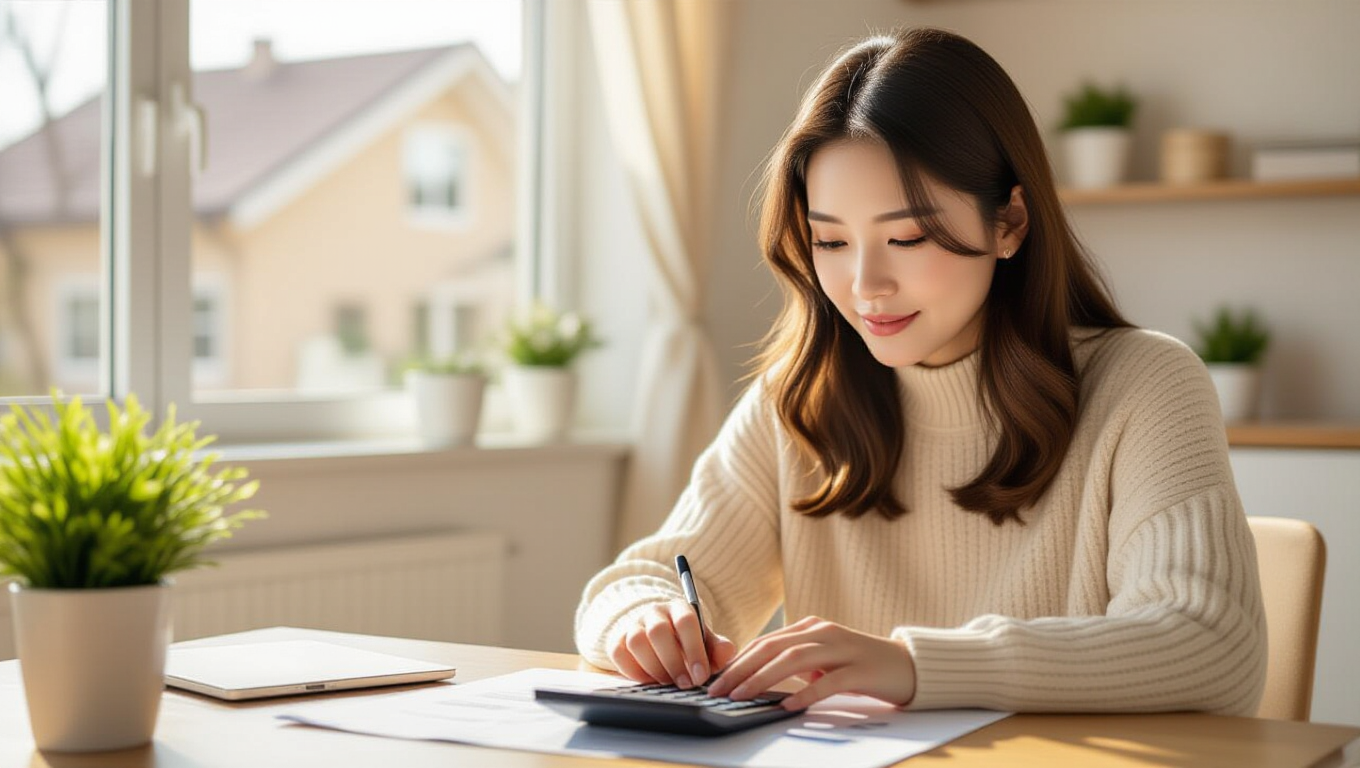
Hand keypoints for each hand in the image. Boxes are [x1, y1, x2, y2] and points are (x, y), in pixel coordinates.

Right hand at [608, 598, 736, 688]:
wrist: (664, 639)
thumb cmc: (689, 643)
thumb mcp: (707, 643)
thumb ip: (719, 648)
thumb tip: (726, 652)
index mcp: (679, 608)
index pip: (685, 621)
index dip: (694, 650)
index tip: (701, 676)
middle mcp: (654, 612)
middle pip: (658, 631)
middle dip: (673, 662)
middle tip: (686, 684)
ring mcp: (633, 624)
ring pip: (636, 641)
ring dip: (654, 667)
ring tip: (669, 683)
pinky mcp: (617, 640)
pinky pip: (618, 653)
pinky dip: (633, 671)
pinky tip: (650, 681)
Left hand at [705, 616, 915, 710]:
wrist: (908, 665)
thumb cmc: (860, 665)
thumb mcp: (823, 658)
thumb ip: (794, 663)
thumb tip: (756, 678)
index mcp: (811, 628)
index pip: (766, 642)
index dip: (739, 659)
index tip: (717, 678)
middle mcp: (823, 633)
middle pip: (774, 648)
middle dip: (742, 669)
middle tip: (719, 689)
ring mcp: (842, 650)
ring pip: (794, 660)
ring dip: (763, 679)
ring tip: (742, 695)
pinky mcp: (860, 671)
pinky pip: (828, 681)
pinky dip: (805, 693)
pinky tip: (788, 705)